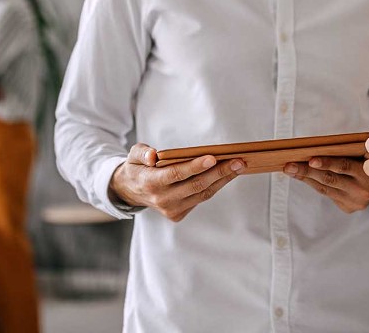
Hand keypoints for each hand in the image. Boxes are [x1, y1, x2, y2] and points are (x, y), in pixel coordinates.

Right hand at [110, 143, 243, 221]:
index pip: (176, 174)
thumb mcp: (133, 155)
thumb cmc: (137, 167)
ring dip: (222, 180)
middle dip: (219, 172)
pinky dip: (214, 187)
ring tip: (238, 166)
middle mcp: (162, 199)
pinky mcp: (178, 214)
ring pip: (202, 194)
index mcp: (150, 182)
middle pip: (196, 185)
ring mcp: (171, 209)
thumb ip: (142, 153)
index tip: (213, 158)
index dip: (195, 166)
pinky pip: (200, 199)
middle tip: (238, 161)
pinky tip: (226, 175)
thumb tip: (153, 155)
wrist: (130, 190)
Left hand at [285, 156, 368, 212]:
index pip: (345, 166)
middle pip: (330, 179)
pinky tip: (301, 176)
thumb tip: (320, 144)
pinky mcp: (349, 208)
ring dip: (305, 178)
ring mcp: (355, 201)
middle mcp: (362, 189)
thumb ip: (354, 148)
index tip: (310, 158)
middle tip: (289, 165)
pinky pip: (327, 194)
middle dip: (307, 171)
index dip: (327, 163)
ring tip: (290, 169)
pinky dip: (312, 184)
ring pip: (325, 188)